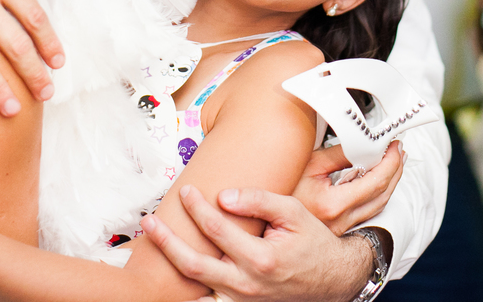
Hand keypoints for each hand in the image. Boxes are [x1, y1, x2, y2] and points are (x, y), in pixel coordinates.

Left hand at [142, 185, 376, 301]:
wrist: (332, 279)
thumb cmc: (313, 242)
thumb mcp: (293, 212)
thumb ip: (258, 201)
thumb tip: (223, 196)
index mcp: (261, 258)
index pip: (217, 228)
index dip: (197, 207)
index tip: (186, 191)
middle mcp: (247, 284)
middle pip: (193, 265)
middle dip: (167, 241)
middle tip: (149, 221)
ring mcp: (242, 300)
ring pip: (196, 285)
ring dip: (172, 263)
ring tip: (153, 241)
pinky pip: (208, 298)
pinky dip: (187, 288)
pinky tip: (170, 272)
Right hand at [293, 142, 404, 236]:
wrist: (270, 213)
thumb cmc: (285, 187)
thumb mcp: (311, 164)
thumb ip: (340, 155)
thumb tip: (365, 144)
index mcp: (334, 204)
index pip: (375, 182)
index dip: (391, 162)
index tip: (395, 145)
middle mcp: (342, 220)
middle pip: (383, 195)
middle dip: (396, 170)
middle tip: (399, 151)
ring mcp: (343, 227)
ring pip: (379, 205)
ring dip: (390, 182)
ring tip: (395, 163)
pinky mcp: (342, 228)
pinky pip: (369, 210)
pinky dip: (379, 193)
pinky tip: (379, 181)